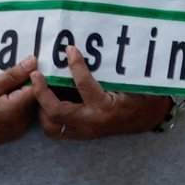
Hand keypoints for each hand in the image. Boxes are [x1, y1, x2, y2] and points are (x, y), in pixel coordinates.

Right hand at [0, 57, 38, 155]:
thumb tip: (34, 61)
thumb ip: (13, 76)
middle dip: (27, 86)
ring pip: (30, 106)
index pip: (39, 88)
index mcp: (18, 109)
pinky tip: (1, 103)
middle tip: (9, 80)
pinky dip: (16, 106)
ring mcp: (18, 130)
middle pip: (36, 97)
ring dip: (21, 96)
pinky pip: (22, 115)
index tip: (25, 69)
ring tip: (2, 92)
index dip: (34, 76)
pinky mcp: (13, 134)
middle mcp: (23, 122)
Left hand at [30, 46, 172, 140]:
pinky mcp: (81, 135)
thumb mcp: (129, 83)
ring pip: (51, 125)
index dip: (76, 65)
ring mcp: (84, 132)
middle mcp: (91, 122)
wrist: (148, 118)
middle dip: (42, 92)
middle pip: (56, 110)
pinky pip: (57, 130)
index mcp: (105, 108)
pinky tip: (48, 103)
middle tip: (36, 75)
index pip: (84, 85)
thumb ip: (109, 74)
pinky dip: (48, 117)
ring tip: (39, 90)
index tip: (69, 49)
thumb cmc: (142, 97)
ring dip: (42, 108)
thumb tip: (88, 54)